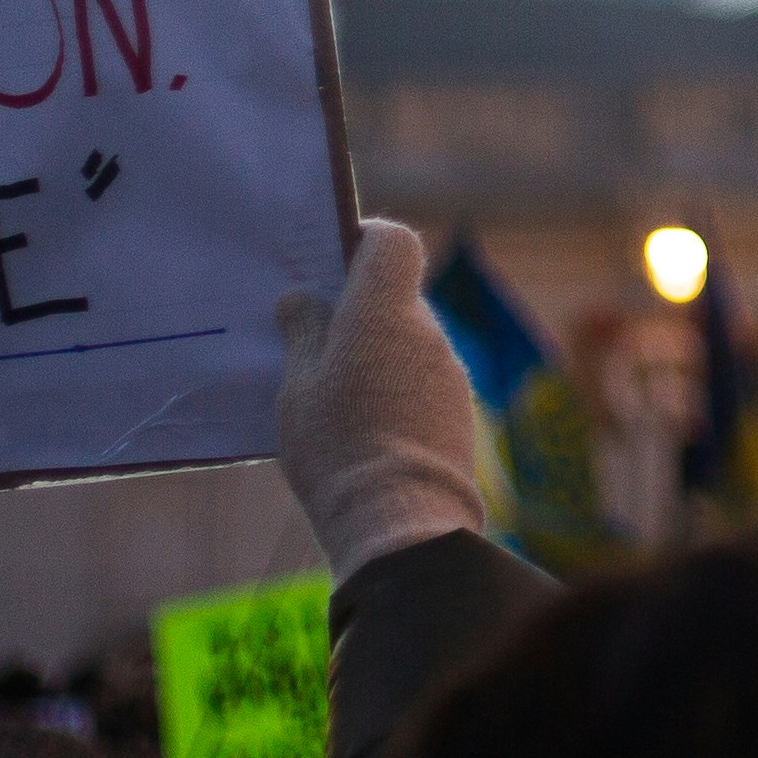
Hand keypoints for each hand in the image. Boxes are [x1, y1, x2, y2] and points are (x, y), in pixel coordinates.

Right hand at [275, 221, 486, 569]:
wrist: (400, 516)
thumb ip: (303, 334)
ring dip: (375, 355)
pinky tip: (362, 424)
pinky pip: (421, 380)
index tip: (334, 259)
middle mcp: (427, 331)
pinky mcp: (458, 410)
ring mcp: (449, 372)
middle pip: (395, 298)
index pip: (394, 243)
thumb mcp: (299, 386)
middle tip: (312, 339)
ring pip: (407, 343)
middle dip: (358, 311)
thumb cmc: (337, 442)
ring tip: (330, 393)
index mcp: (386, 310)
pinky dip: (395, 388)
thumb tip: (304, 299)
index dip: (366, 241)